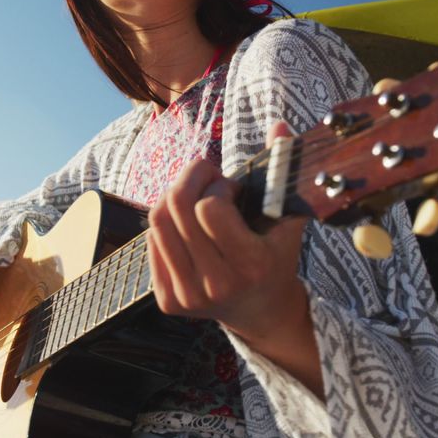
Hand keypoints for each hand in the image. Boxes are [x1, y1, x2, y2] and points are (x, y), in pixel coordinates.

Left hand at [146, 121, 308, 345]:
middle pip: (175, 209)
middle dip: (190, 179)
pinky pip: (151, 241)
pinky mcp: (168, 302)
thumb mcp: (287, 217)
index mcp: (251, 265)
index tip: (233, 190)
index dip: (218, 187)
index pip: (209, 208)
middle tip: (207, 178)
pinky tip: (188, 225)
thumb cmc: (276, 256)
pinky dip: (166, 222)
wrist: (261, 311)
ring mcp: (189, 297)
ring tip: (197, 198)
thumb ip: (282, 170)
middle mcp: (217, 285)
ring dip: (174, 197)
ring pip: (156, 222)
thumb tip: (279, 125)